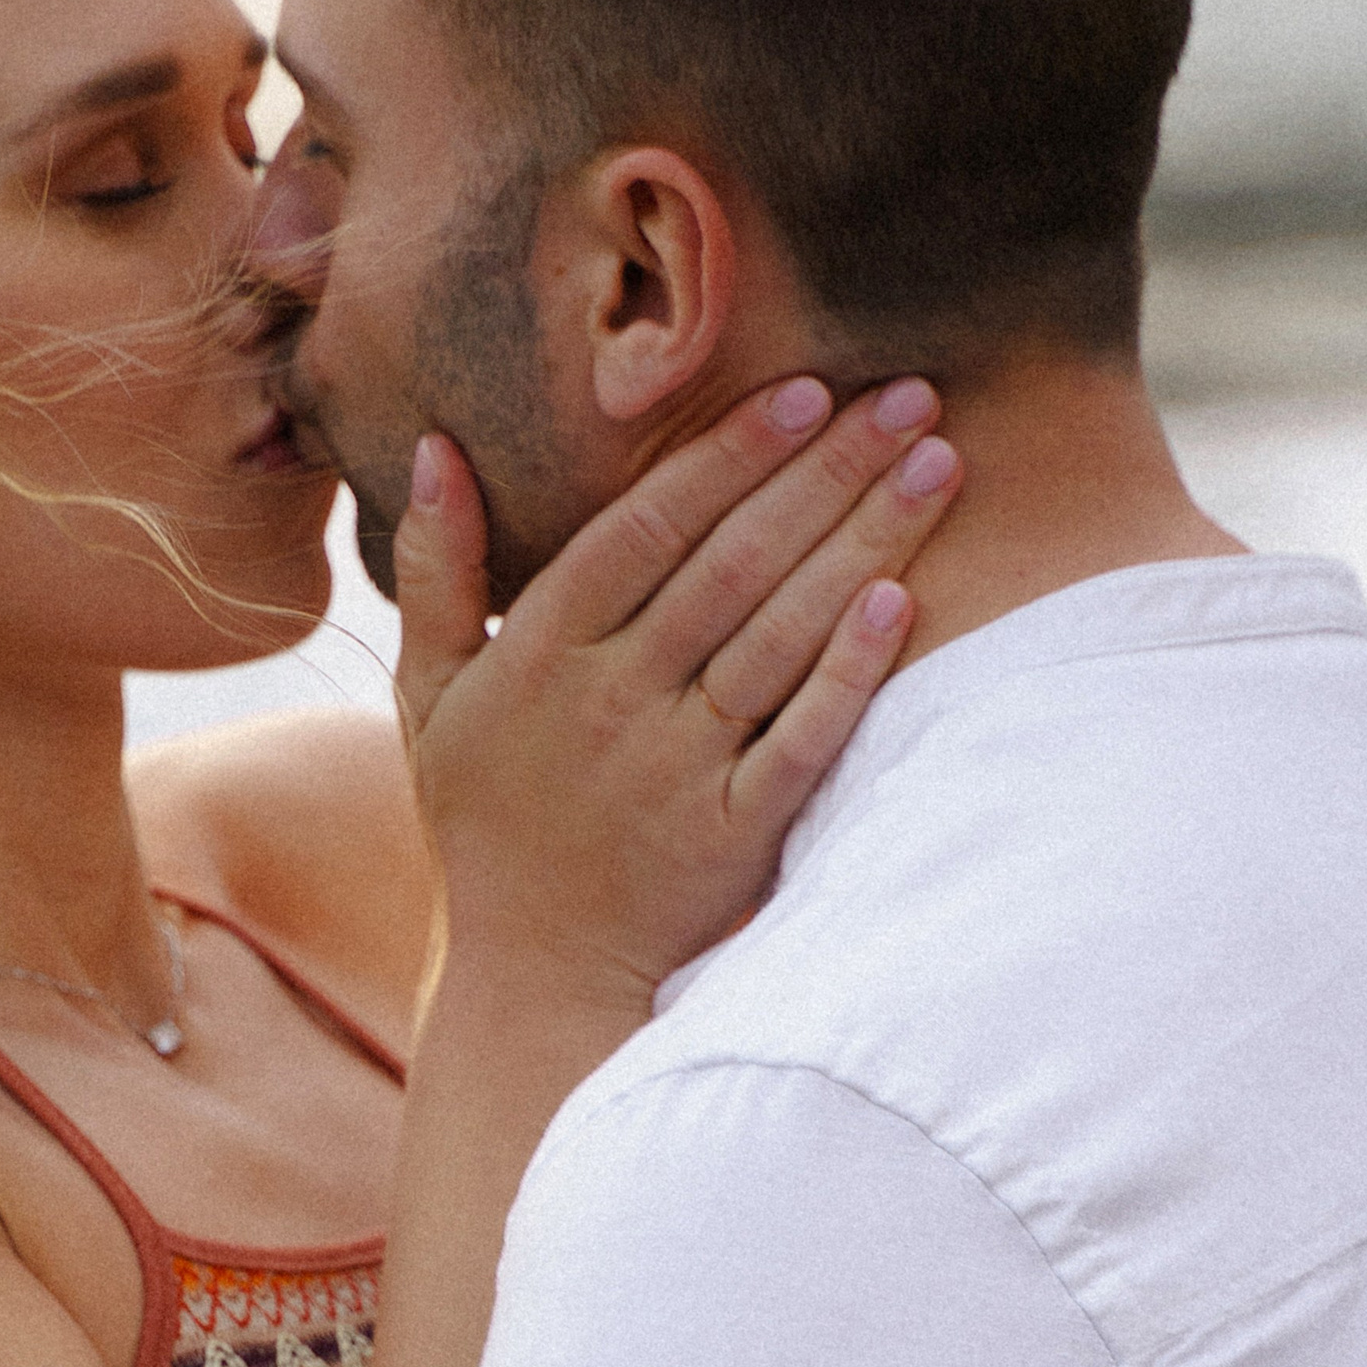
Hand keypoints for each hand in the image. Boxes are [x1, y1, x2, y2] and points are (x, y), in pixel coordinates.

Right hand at [394, 376, 955, 1015]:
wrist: (537, 974)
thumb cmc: (488, 820)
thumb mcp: (429, 696)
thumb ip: (435, 573)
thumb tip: (436, 447)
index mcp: (540, 655)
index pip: (644, 530)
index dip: (726, 457)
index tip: (805, 391)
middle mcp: (610, 703)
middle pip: (731, 565)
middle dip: (826, 473)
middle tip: (911, 396)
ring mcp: (676, 771)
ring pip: (779, 636)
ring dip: (862, 544)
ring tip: (937, 466)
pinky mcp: (734, 836)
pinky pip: (802, 739)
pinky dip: (849, 672)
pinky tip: (901, 601)